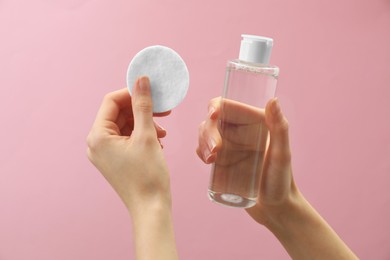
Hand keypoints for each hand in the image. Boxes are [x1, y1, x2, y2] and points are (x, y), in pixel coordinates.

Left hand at [87, 76, 171, 212]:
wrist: (151, 208)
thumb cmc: (148, 175)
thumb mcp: (147, 135)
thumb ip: (143, 105)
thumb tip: (141, 80)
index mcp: (98, 136)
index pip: (111, 101)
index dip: (131, 93)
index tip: (151, 91)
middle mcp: (96, 144)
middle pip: (118, 113)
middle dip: (141, 109)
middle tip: (162, 109)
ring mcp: (104, 153)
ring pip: (124, 125)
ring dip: (143, 122)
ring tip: (162, 130)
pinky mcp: (114, 160)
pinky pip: (126, 138)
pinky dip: (141, 134)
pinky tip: (158, 139)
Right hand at [197, 97, 357, 258]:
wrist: (274, 208)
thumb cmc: (282, 181)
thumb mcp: (282, 154)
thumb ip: (280, 128)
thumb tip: (272, 100)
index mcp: (254, 122)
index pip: (228, 106)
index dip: (215, 107)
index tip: (213, 117)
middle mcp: (240, 130)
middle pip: (212, 120)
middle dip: (208, 133)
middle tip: (215, 153)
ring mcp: (229, 144)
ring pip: (204, 133)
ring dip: (202, 142)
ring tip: (211, 160)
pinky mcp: (222, 159)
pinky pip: (203, 148)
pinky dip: (201, 152)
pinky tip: (208, 162)